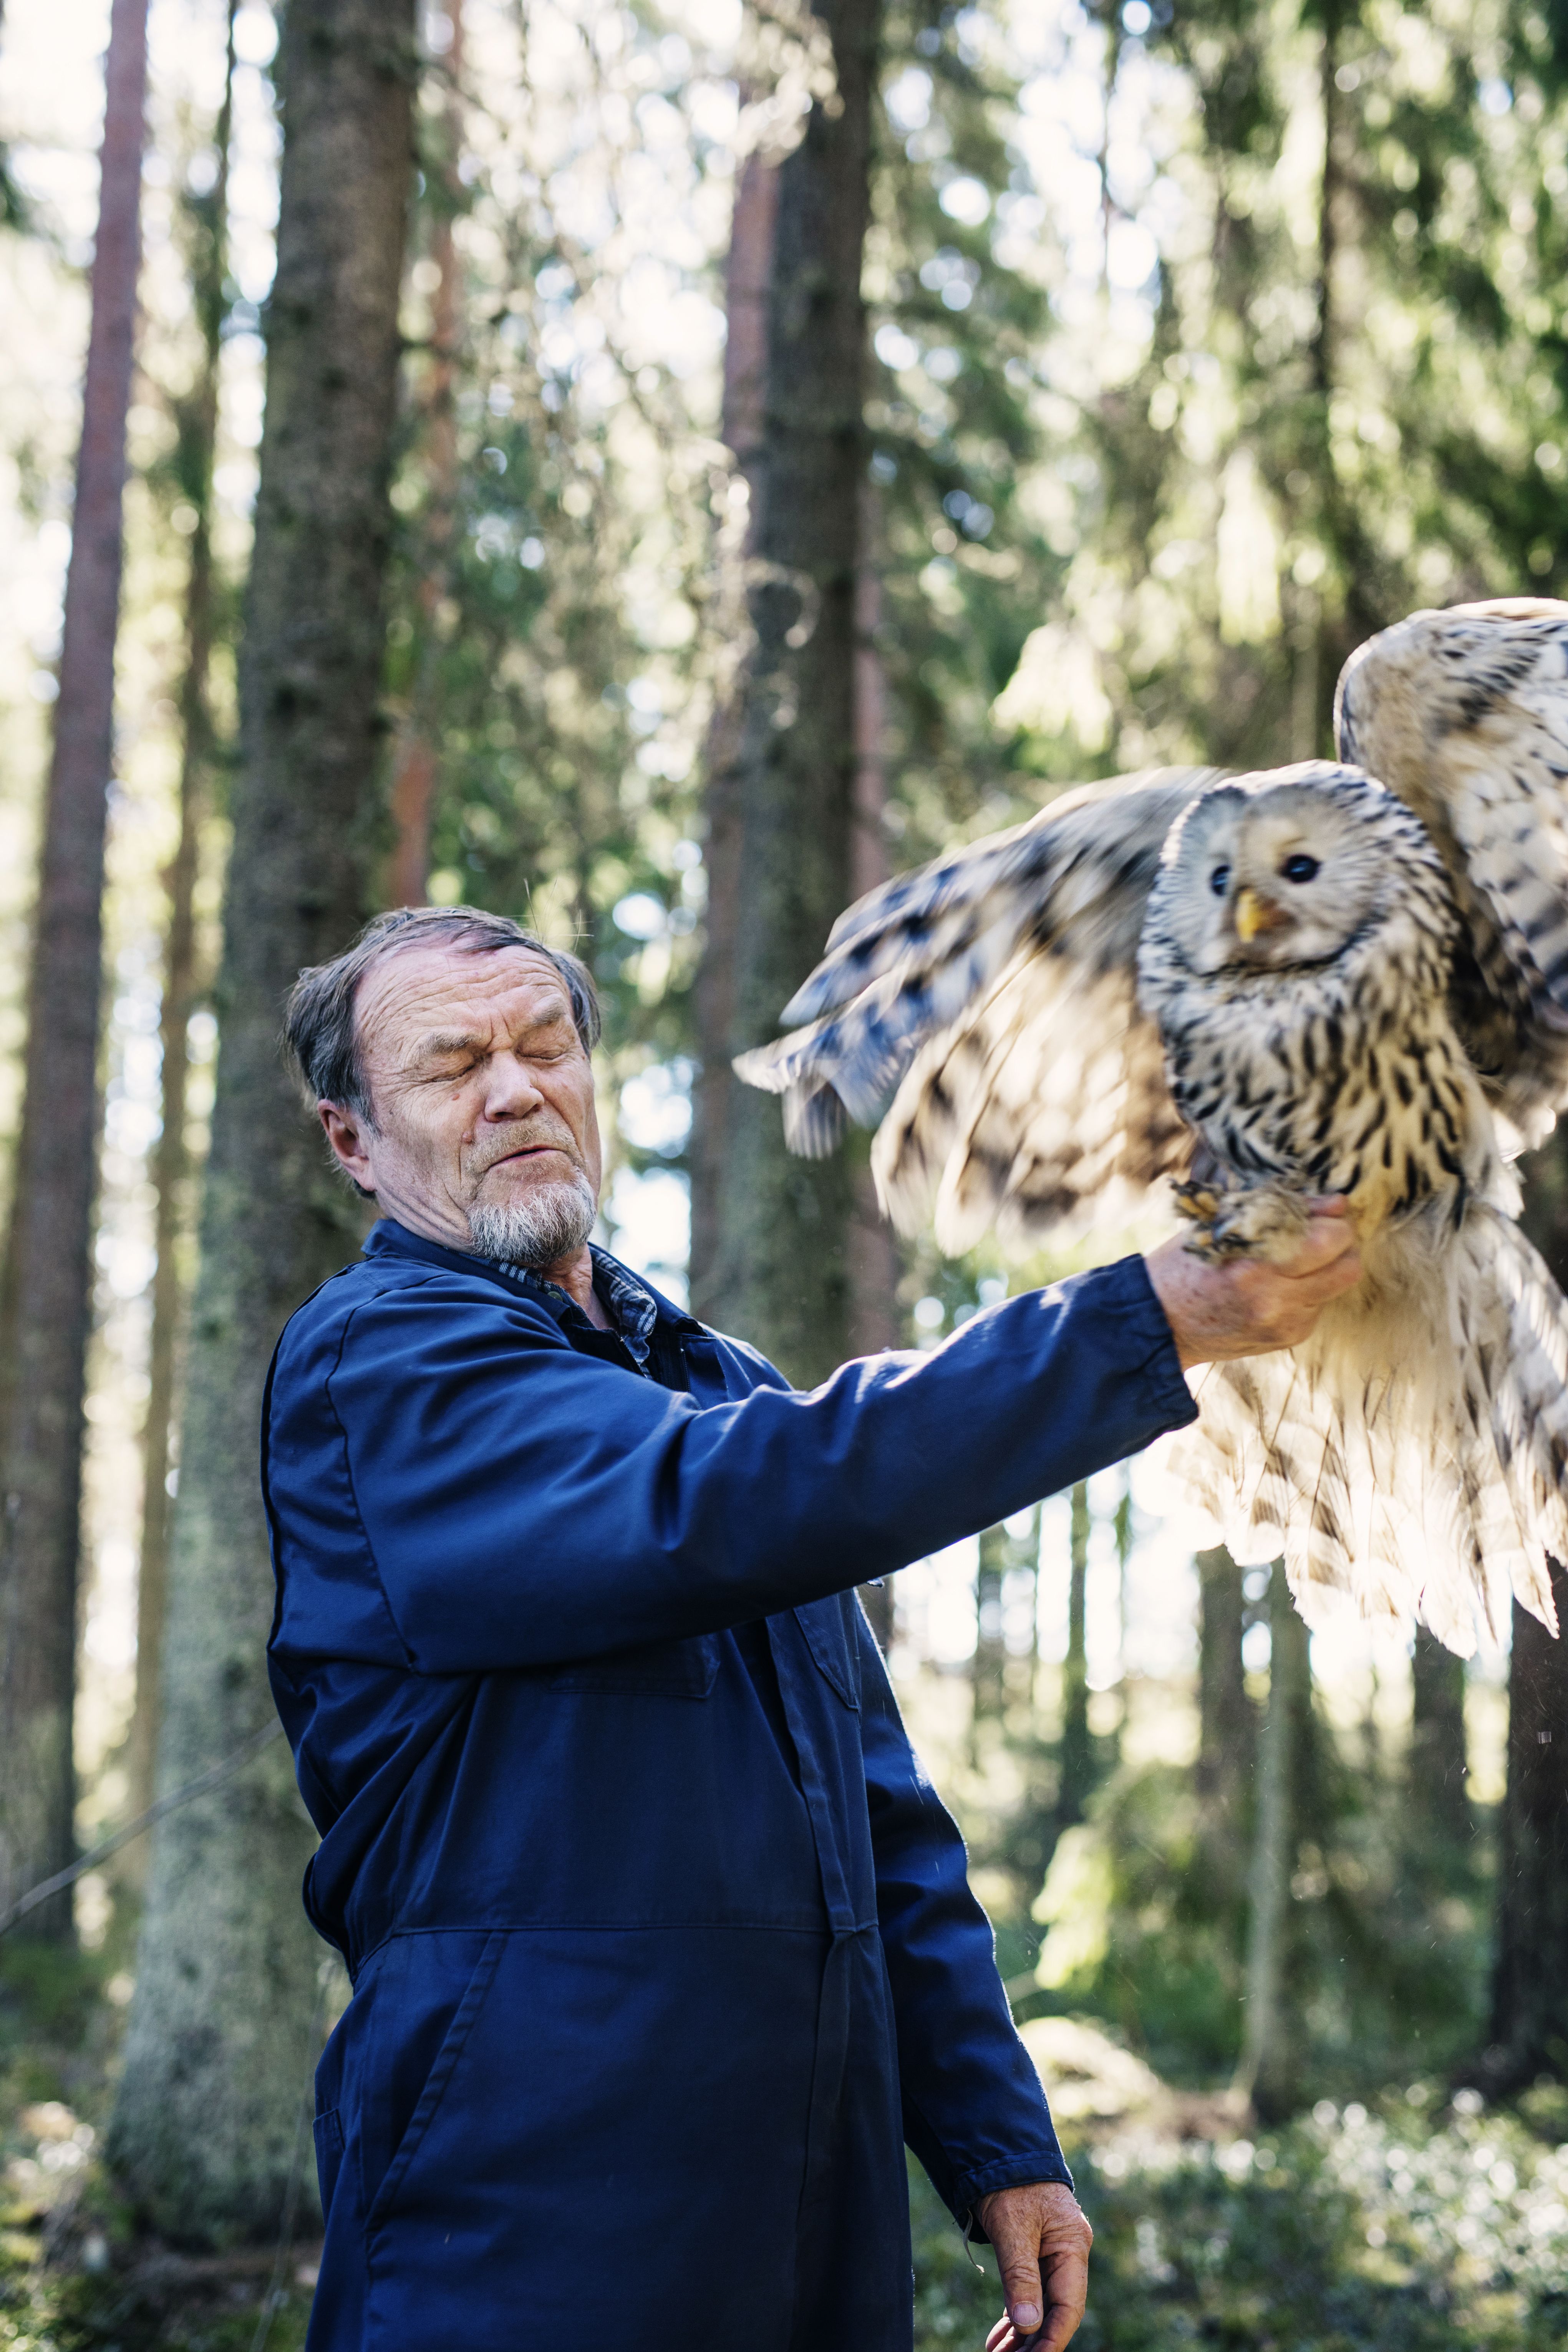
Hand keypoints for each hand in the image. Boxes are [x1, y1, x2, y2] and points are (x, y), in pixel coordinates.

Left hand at [975, 2181, 1091, 2350]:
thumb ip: (1021, 2275)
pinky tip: (1002, 2337)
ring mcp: (1051, 2252)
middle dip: (1034, 2341)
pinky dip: (1016, 2314)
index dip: (1052, 2337)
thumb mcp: (1013, 2227)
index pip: (1068, 2305)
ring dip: (1023, 2333)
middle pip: (1055, 2309)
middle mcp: (1067, 2252)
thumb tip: (1028, 2324)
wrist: (997, 2149)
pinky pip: (1029, 2291)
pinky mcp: (1034, 2252)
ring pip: (1041, 2304)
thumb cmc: (1010, 2183)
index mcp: (1072, 2244)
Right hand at [1144, 1196, 1361, 1370]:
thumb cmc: (1186, 1265)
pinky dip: (1308, 1291)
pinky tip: (1278, 1286)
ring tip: (1296, 1260)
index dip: (1332, 1221)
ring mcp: (1284, 1324)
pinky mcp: (1287, 1339)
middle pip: (1348, 1266)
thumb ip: (1282, 1211)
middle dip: (1342, 1244)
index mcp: (1256, 1266)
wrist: (1159, 1324)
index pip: (1330, 1239)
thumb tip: (1336, 1204)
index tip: (1322, 1215)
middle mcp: (1276, 1300)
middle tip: (1322, 1235)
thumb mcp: (1222, 1225)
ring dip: (1326, 1268)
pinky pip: (1317, 1306)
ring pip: (1338, 1287)